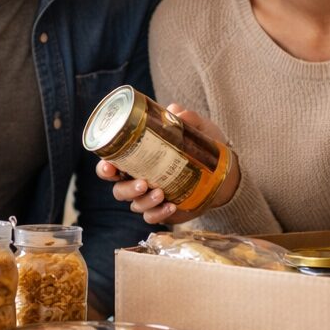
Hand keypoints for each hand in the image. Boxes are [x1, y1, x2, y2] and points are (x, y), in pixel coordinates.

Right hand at [95, 103, 239, 224]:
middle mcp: (138, 179)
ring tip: (160, 193)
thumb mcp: (197, 129)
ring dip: (144, 201)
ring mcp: (149, 197)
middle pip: (118, 190)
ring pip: (135, 204)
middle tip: (143, 183)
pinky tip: (171, 206)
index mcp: (137, 159)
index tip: (109, 166)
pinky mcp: (163, 211)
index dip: (105, 167)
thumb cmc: (203, 147)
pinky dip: (159, 213)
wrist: (224, 171)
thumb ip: (187, 118)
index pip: (111, 165)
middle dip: (126, 188)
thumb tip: (176, 112)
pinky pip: (152, 217)